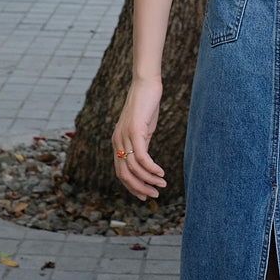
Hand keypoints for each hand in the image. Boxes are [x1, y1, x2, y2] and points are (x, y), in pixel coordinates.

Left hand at [112, 78, 166, 200]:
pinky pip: (142, 157)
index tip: (145, 195)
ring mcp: (124, 136)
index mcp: (117, 142)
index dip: (132, 187)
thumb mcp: (143, 129)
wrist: (146, 84)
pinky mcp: (135, 131)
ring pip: (134, 169)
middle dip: (139, 189)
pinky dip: (152, 169)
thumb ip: (141, 145)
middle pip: (124, 175)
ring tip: (162, 184)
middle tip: (154, 195)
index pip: (120, 172)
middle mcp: (117, 141)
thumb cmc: (146, 105)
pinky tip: (161, 173)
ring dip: (149, 180)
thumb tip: (145, 163)